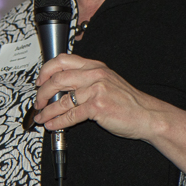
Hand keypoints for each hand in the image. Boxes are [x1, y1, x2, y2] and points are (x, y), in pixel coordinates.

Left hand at [34, 53, 185, 184]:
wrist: (147, 115)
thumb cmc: (127, 101)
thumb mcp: (106, 82)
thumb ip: (86, 80)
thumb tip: (60, 88)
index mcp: (95, 66)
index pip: (63, 60)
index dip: (46, 70)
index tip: (39, 81)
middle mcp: (95, 74)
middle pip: (57, 79)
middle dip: (43, 93)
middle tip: (38, 103)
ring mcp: (96, 90)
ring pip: (62, 99)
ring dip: (47, 111)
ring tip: (41, 118)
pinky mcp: (98, 107)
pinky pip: (71, 115)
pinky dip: (58, 121)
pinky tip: (52, 125)